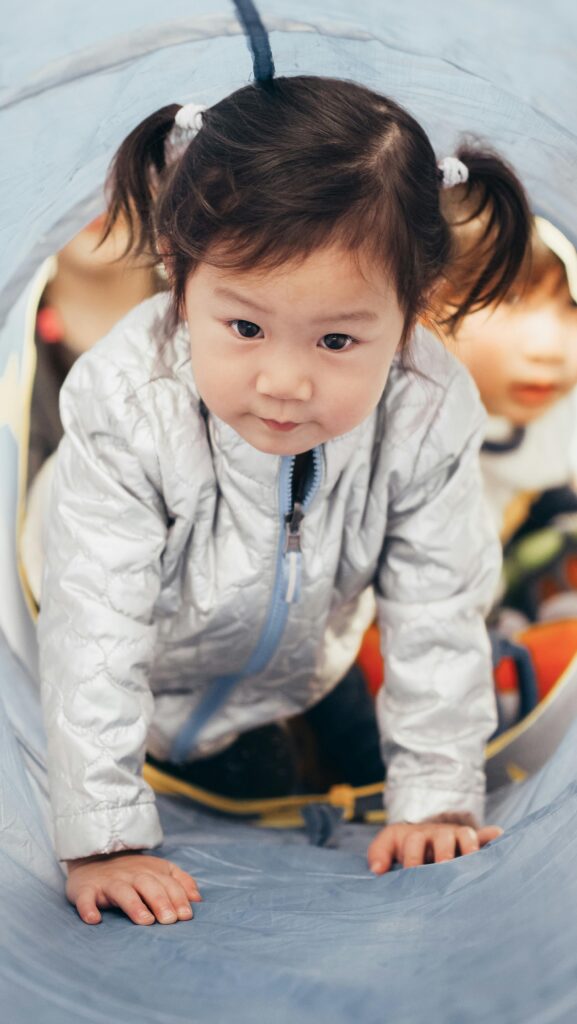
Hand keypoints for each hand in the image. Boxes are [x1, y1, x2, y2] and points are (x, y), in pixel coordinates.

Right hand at [66, 851, 201, 925]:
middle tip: (169, 920)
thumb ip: (180, 882)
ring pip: (122, 891)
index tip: (186, 916)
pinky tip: (94, 920)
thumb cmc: (133, 872)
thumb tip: (198, 899)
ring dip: (134, 905)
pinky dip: (88, 908)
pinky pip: (86, 898)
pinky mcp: (86, 889)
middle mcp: (131, 876)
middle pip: (148, 885)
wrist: (93, 858)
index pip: (168, 884)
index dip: (178, 899)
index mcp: (151, 872)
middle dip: (160, 901)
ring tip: (145, 921)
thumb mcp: (159, 871)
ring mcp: (109, 882)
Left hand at [368, 815, 502, 873]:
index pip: (414, 842)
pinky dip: (495, 838)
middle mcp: (439, 834)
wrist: (425, 833)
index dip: (412, 858)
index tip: (411, 874)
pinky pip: (489, 836)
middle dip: (444, 853)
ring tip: (474, 862)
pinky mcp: (476, 839)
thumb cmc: (404, 846)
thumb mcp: (388, 843)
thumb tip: (377, 871)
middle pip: (443, 838)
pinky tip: (503, 841)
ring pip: (467, 836)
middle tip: (445, 867)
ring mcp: (459, 836)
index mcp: (416, 836)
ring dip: (470, 847)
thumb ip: (379, 854)